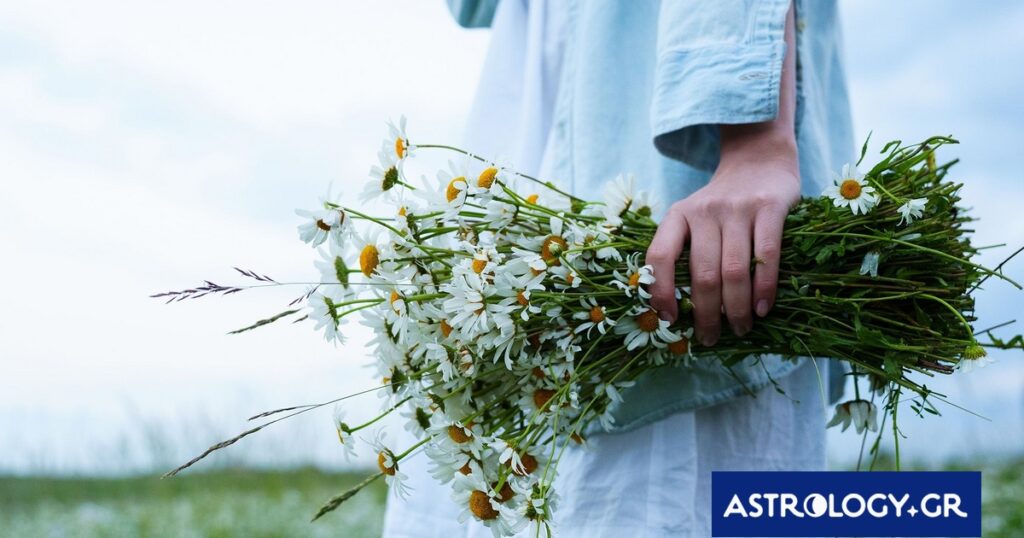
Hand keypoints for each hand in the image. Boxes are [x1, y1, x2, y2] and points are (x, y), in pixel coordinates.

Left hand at [645, 131, 798, 346]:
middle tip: (711, 339)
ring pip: (734, 270)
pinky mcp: (770, 208)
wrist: (758, 161)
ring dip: (736, 309)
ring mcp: (738, 208)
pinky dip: (764, 288)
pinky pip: (767, 256)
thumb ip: (683, 253)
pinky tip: (762, 309)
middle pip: (702, 274)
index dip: (661, 292)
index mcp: (677, 215)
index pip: (659, 256)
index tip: (669, 320)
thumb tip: (676, 311)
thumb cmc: (721, 206)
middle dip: (706, 315)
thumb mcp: (692, 219)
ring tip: (739, 329)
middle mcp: (704, 211)